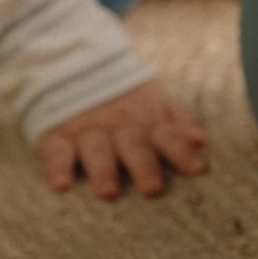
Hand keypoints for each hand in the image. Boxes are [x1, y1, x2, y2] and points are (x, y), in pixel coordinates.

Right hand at [34, 80, 207, 199]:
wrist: (74, 66)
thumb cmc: (126, 101)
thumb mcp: (155, 103)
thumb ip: (177, 123)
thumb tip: (201, 142)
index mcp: (146, 120)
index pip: (168, 134)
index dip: (180, 150)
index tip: (196, 169)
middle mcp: (119, 126)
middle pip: (134, 145)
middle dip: (144, 166)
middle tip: (152, 189)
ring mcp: (87, 130)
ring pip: (97, 149)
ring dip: (103, 169)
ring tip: (108, 193)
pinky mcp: (57, 135)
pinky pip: (57, 151)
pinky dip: (58, 167)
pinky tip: (61, 185)